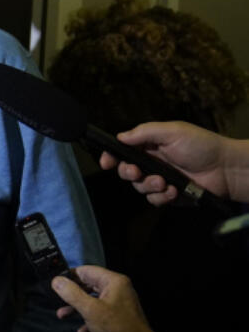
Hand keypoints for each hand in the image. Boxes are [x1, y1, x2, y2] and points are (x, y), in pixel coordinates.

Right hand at [52, 265, 175, 331]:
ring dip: (76, 307)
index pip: (85, 271)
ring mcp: (117, 303)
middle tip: (56, 301)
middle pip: (88, 285)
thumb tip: (56, 281)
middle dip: (71, 294)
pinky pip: (98, 312)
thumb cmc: (116, 328)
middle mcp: (116, 289)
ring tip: (62, 316)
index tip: (54, 285)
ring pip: (91, 299)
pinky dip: (88, 319)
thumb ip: (72, 293)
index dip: (69, 276)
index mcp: (113, 281)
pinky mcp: (117, 317)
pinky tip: (81, 331)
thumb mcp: (90, 309)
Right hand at [97, 120, 248, 204]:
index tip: (107, 162)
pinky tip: (175, 191)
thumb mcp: (173, 131)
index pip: (123, 152)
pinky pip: (154, 200)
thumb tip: (120, 136)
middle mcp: (152, 163)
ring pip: (139, 188)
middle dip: (128, 173)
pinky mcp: (170, 196)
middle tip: (137, 172)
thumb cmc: (201, 145)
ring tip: (164, 182)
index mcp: (150, 146)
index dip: (111, 157)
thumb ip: (145, 132)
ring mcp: (160, 180)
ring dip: (148, 186)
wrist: (226, 168)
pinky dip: (162, 197)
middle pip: (126, 172)